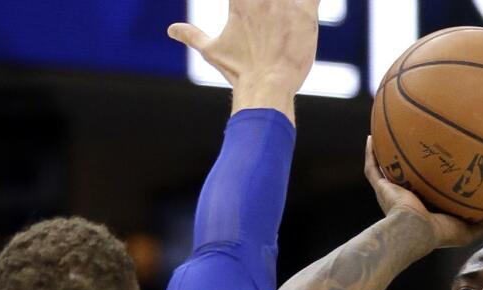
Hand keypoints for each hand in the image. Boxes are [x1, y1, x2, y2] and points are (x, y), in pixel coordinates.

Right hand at [168, 0, 319, 117]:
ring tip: (284, 18)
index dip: (245, 0)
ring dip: (288, 2)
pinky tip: (307, 10)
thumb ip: (192, 36)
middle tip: (270, 18)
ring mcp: (285, 4)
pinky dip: (311, 1)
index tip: (253, 11)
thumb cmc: (239, 72)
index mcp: (240, 2)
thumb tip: (171, 30)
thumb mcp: (212, 51)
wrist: (266, 88)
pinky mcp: (306, 15)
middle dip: (270, 2)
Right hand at [364, 137, 482, 247]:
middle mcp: (404, 197)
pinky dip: (370, 152)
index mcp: (422, 207)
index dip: (429, 179)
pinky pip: (372, 167)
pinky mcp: (381, 187)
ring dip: (384, 155)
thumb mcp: (465, 231)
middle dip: (406, 164)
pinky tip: (371, 136)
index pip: (426, 190)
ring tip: (386, 135)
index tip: (437, 165)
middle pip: (404, 176)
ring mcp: (390, 191)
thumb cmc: (439, 232)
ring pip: (385, 169)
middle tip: (414, 146)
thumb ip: (479, 226)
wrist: (415, 230)